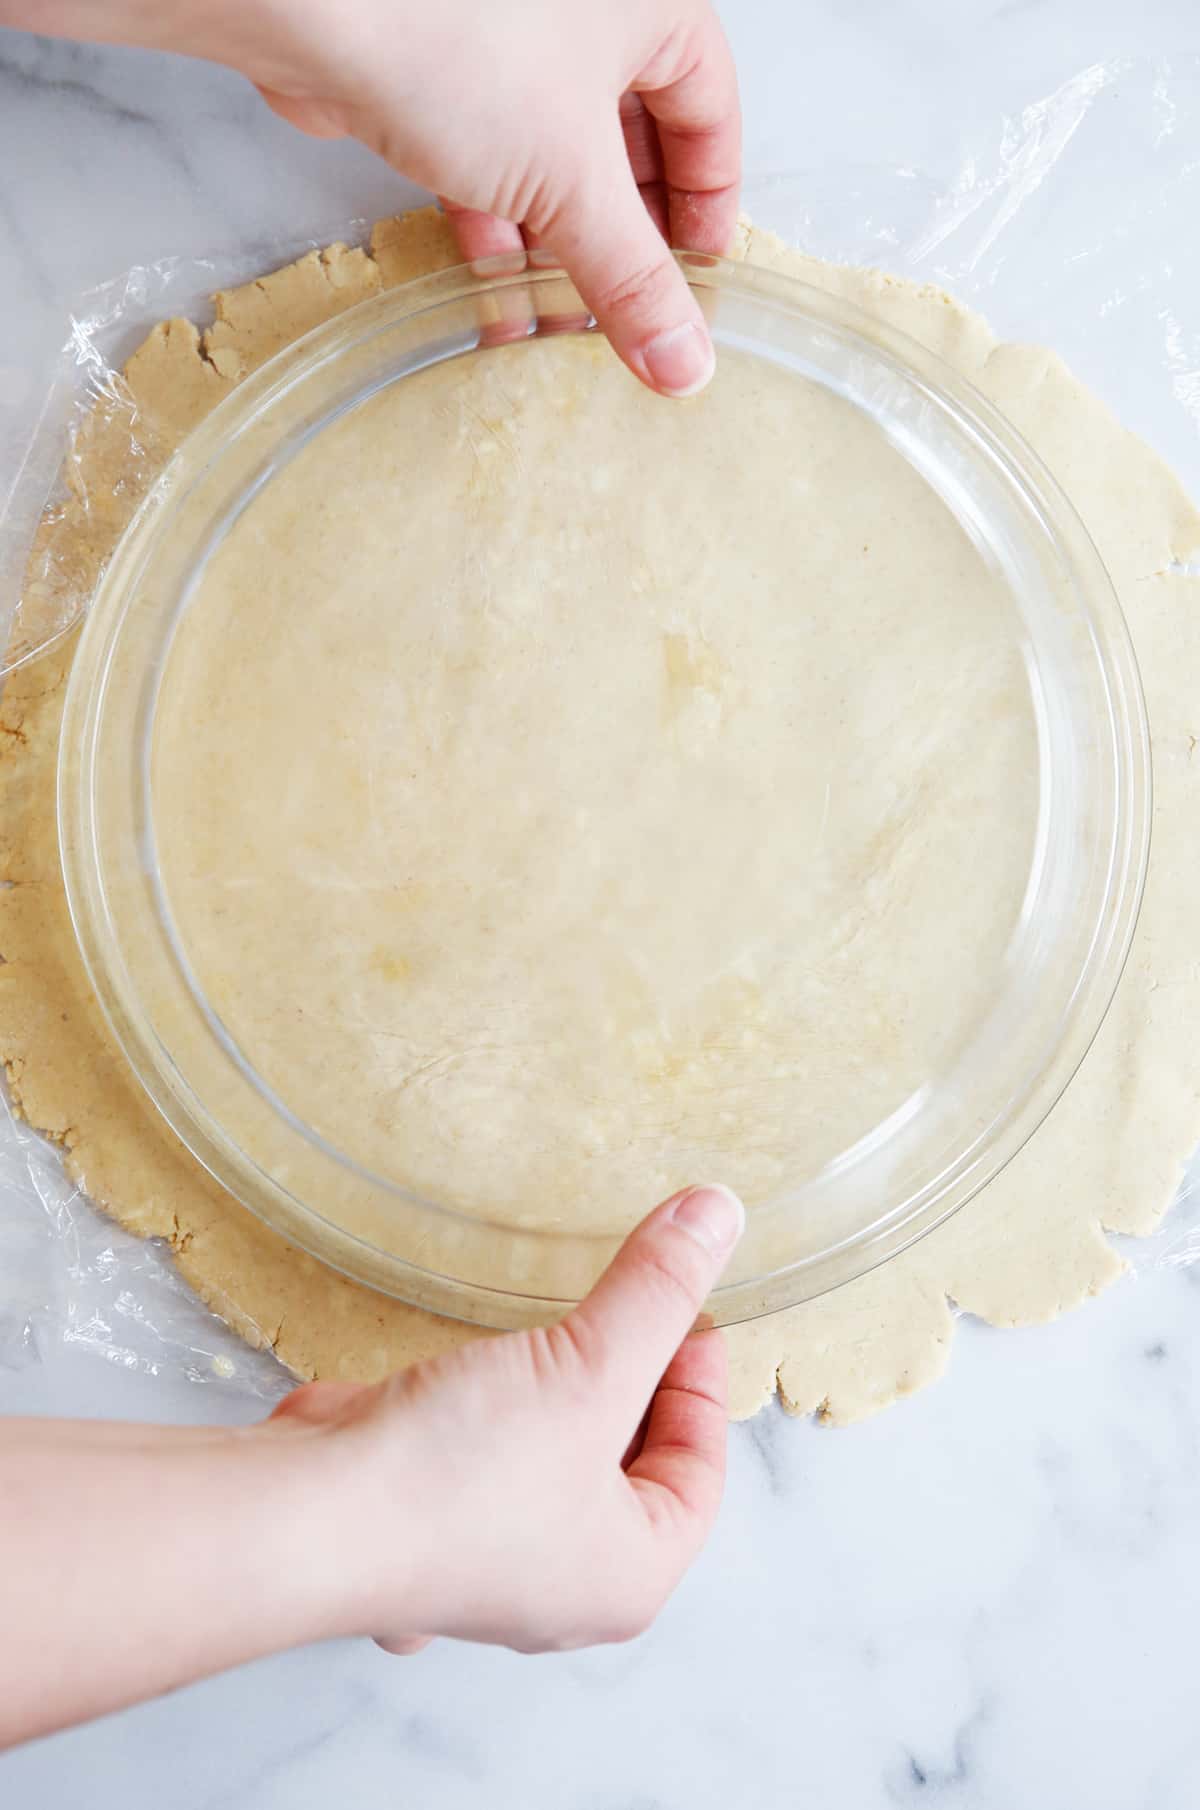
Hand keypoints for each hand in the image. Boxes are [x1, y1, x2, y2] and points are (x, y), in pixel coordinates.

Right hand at [0, 1185, 742, 1745]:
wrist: (302, 1518)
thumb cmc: (462, 1478)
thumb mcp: (589, 1368)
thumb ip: (655, 1291)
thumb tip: (719, 1213)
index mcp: (629, 1576)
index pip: (700, 1470)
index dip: (699, 1378)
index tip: (683, 1302)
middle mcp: (559, 1585)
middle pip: (627, 1462)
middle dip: (626, 1379)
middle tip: (623, 1301)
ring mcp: (479, 1560)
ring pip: (548, 1454)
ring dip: (553, 1390)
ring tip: (554, 1326)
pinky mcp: (416, 1523)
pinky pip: (477, 1453)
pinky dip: (482, 1405)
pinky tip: (473, 1368)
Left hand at [18, 0, 740, 397]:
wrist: (314, 7)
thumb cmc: (464, 42)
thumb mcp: (576, 182)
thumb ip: (635, 280)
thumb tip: (686, 364)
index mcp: (649, 4)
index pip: (709, 114)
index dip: (708, 207)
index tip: (697, 285)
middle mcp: (582, 13)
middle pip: (626, 145)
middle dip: (622, 245)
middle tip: (628, 324)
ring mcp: (504, 44)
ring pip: (551, 163)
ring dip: (558, 255)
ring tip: (562, 339)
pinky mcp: (434, 79)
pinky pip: (488, 166)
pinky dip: (498, 234)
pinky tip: (498, 308)